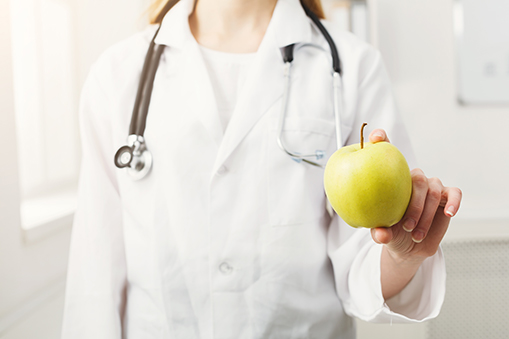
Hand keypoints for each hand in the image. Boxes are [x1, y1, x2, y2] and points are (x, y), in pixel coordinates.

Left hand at [367, 129, 461, 263]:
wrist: (409, 246)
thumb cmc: (391, 232)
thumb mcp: (382, 233)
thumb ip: (379, 232)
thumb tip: (380, 234)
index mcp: (391, 179)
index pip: (385, 154)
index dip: (381, 140)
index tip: (376, 136)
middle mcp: (412, 178)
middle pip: (416, 178)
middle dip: (413, 204)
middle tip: (405, 225)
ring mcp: (430, 186)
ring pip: (433, 189)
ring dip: (425, 213)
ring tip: (414, 232)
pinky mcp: (447, 197)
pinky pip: (455, 193)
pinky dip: (454, 202)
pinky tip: (449, 214)